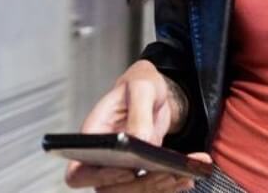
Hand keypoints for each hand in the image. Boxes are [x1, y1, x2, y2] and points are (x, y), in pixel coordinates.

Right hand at [64, 61, 210, 191]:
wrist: (154, 93)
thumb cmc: (139, 86)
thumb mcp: (142, 87)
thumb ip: (139, 112)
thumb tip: (141, 142)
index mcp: (93, 136)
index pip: (78, 172)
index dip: (98, 178)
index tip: (128, 170)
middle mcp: (102, 158)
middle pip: (110, 190)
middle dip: (141, 186)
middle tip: (167, 172)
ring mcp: (120, 169)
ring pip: (132, 192)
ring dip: (160, 188)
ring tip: (184, 173)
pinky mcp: (141, 174)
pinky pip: (151, 189)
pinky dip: (172, 185)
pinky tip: (189, 174)